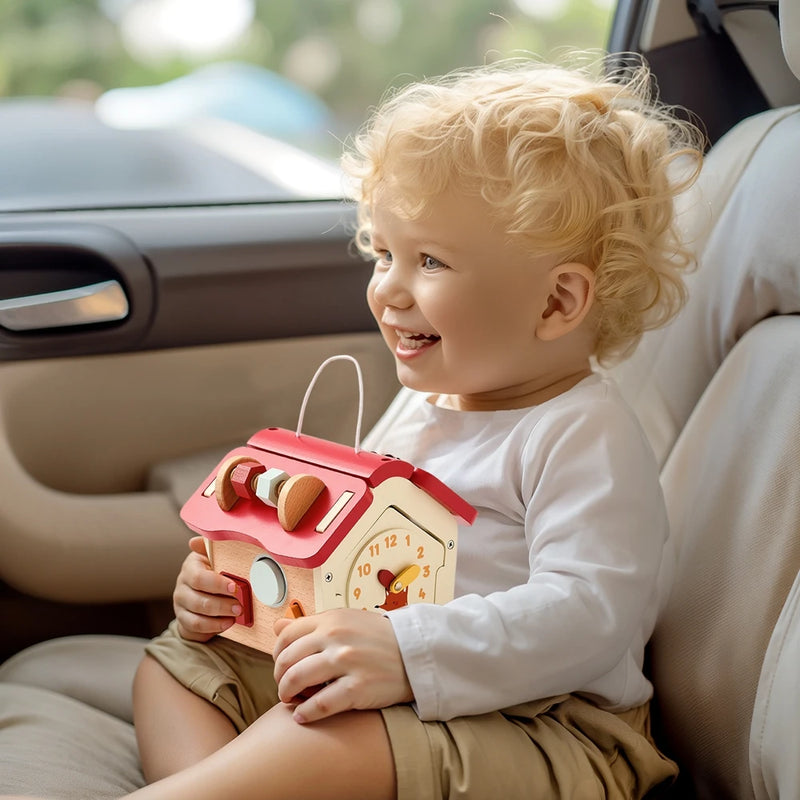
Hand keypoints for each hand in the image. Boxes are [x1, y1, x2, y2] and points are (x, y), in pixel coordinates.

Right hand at [173, 536, 241, 641]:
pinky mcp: (183, 620)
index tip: (234, 587)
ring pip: (198, 614)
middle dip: (222, 604)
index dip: (217, 584)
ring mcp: (181, 603)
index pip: (199, 578)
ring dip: (220, 616)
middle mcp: (182, 585)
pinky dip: (214, 626)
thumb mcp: (216, 558)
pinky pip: (196, 626)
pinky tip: (228, 623)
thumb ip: (212, 547)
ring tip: (237, 614)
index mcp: (191, 567)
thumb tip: (195, 540)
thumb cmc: (214, 572)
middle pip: (199, 599)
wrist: (204, 593)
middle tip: (240, 605)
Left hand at [272, 608, 413, 723]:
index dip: (277, 655)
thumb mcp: (346, 621)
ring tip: (291, 701)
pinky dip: (305, 713)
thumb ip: (312, 624)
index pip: (286, 635)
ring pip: (297, 679)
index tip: (281, 666)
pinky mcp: (358, 688)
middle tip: (284, 688)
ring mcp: (347, 662)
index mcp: (331, 619)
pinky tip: (303, 717)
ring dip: (287, 694)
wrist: (416, 652)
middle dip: (279, 677)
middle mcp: (336, 637)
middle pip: (287, 659)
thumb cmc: (378, 638)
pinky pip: (320, 704)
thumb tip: (278, 624)